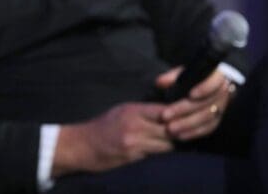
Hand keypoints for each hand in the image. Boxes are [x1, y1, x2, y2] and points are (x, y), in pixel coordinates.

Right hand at [53, 102, 172, 176]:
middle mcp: (135, 124)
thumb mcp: (121, 112)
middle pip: (170, 129)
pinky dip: (162, 155)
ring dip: (172, 146)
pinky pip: (156, 156)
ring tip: (175, 146)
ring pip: (167, 144)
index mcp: (132, 110)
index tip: (183, 120)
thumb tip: (167, 114)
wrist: (82, 145)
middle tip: (185, 136)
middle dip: (179, 133)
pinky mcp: (133, 156)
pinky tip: (163, 155)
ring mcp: (134, 141)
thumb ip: (142, 113)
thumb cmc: (103, 128)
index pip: (165, 111)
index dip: (177, 116)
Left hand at [156, 67, 232, 140]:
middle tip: (165, 115)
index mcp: (216, 77)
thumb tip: (160, 82)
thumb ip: (171, 76)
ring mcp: (220, 108)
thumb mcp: (180, 73)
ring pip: (207, 118)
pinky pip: (207, 129)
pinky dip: (193, 132)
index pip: (216, 82)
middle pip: (207, 103)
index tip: (191, 95)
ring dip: (187, 124)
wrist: (196, 87)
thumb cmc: (187, 77)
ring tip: (169, 128)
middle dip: (185, 110)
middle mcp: (222, 93)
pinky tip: (179, 136)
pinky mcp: (216, 120)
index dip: (205, 88)